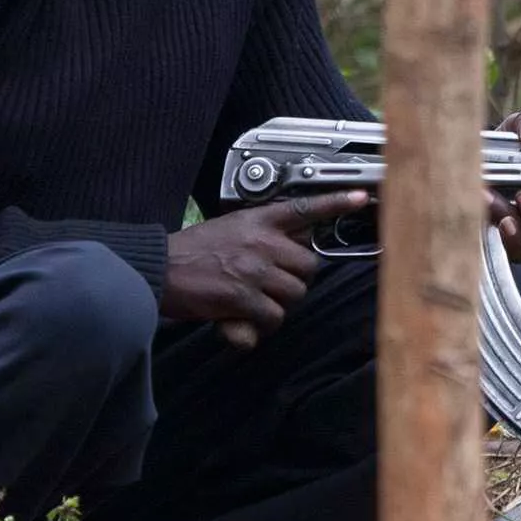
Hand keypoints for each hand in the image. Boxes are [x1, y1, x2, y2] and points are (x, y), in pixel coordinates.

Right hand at [165, 191, 362, 350]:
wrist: (158, 269)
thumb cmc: (192, 252)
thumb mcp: (231, 229)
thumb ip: (263, 238)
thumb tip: (293, 256)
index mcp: (258, 220)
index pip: (305, 208)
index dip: (336, 202)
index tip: (362, 196)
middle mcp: (262, 243)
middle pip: (308, 267)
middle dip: (295, 280)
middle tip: (271, 286)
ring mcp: (254, 270)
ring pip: (295, 294)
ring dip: (280, 305)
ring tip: (256, 303)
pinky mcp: (243, 298)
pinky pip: (273, 316)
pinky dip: (263, 324)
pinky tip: (245, 319)